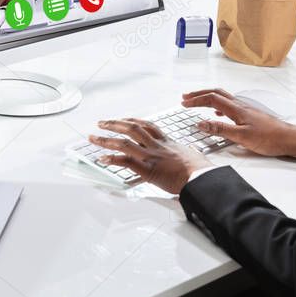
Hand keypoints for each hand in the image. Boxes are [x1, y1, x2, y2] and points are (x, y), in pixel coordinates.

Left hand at [89, 118, 210, 194]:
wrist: (201, 177)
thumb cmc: (201, 169)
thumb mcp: (194, 155)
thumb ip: (188, 152)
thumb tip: (192, 152)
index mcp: (167, 142)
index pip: (147, 126)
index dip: (133, 121)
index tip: (124, 119)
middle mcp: (156, 145)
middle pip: (132, 128)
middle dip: (115, 124)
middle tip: (102, 122)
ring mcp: (150, 156)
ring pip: (124, 142)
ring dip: (106, 139)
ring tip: (93, 137)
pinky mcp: (147, 169)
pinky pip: (125, 161)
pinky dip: (111, 159)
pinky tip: (101, 159)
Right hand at [181, 89, 295, 157]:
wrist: (288, 138)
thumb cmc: (269, 138)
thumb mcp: (242, 137)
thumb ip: (220, 129)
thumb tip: (202, 124)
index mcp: (237, 109)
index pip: (211, 98)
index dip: (196, 100)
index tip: (184, 103)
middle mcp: (240, 105)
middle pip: (216, 93)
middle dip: (199, 94)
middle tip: (185, 97)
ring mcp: (245, 109)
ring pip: (222, 97)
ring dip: (207, 97)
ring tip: (197, 101)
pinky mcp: (249, 114)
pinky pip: (229, 105)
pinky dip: (218, 105)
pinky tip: (217, 113)